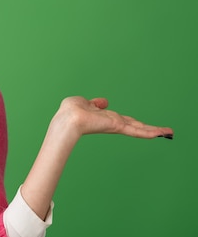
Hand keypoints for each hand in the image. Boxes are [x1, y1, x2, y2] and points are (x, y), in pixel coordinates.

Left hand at [54, 96, 173, 139]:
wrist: (68, 118)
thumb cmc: (71, 110)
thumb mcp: (83, 103)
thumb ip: (94, 103)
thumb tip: (103, 102)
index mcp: (104, 117)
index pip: (122, 120)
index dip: (133, 122)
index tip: (142, 124)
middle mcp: (112, 123)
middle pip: (135, 125)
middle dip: (148, 128)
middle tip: (164, 131)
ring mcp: (116, 125)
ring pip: (139, 129)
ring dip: (154, 130)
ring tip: (168, 132)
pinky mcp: (118, 127)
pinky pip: (137, 130)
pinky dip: (150, 132)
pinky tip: (161, 133)